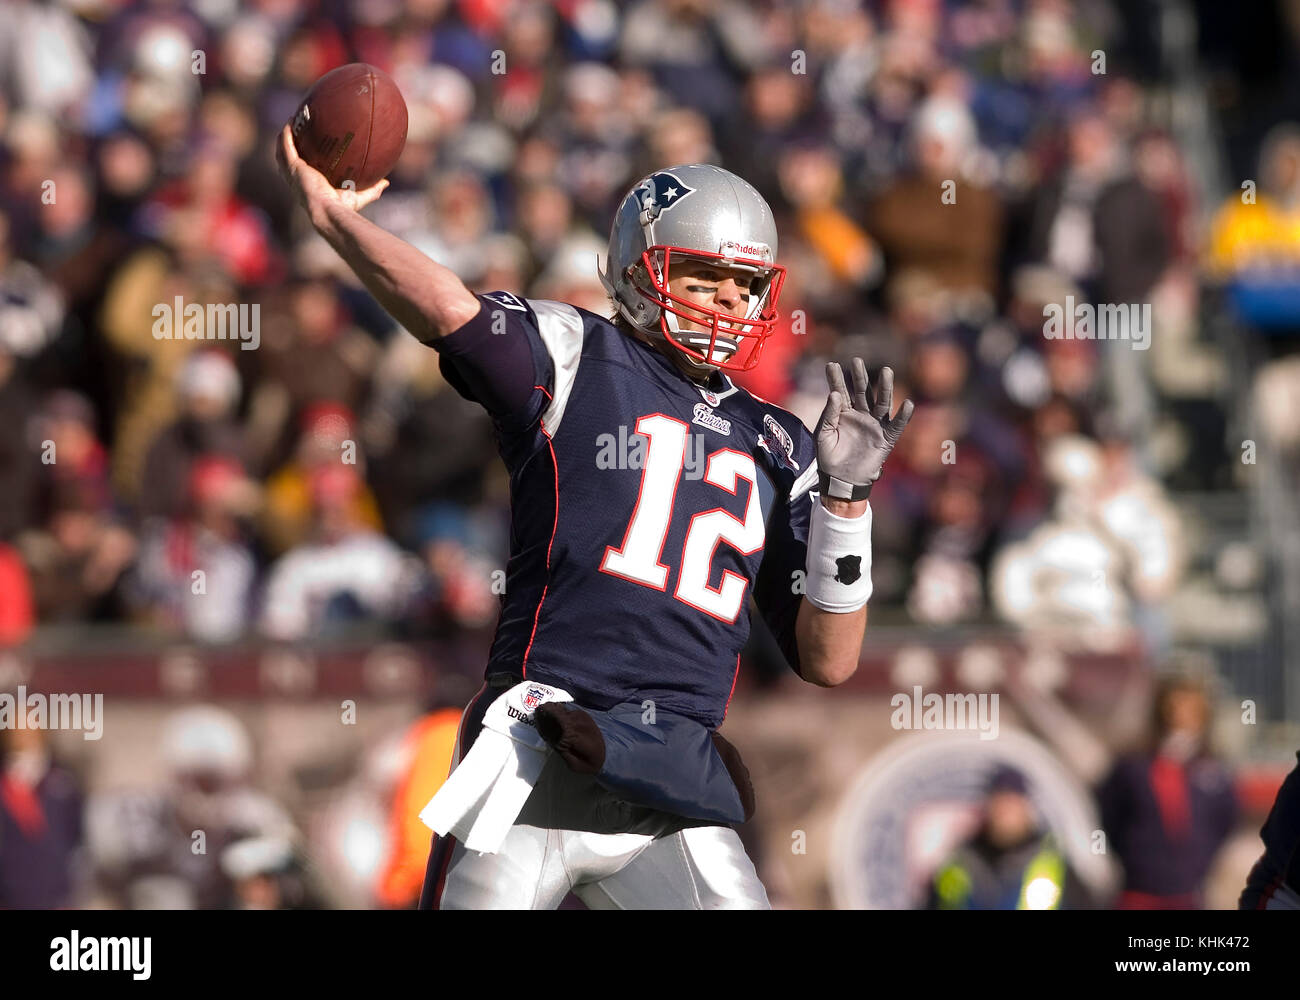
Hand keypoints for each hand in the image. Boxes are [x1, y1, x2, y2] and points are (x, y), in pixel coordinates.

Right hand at [276, 124, 387, 223]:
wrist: (330, 211)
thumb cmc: (343, 209)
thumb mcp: (359, 197)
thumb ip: (372, 190)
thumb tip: (386, 182)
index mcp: (310, 186)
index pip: (304, 172)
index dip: (303, 162)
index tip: (309, 151)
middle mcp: (299, 180)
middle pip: (289, 161)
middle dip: (290, 147)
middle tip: (296, 132)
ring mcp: (294, 174)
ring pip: (283, 152)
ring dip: (284, 138)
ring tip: (291, 123)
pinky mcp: (294, 167)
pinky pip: (286, 146)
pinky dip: (286, 135)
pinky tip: (291, 123)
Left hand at [815, 358, 912, 503]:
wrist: (841, 480)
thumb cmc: (829, 457)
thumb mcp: (823, 435)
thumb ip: (829, 414)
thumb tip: (835, 394)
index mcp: (843, 413)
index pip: (841, 391)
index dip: (836, 379)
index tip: (831, 364)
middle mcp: (861, 414)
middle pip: (862, 391)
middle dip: (860, 376)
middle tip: (856, 361)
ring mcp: (874, 425)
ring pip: (882, 402)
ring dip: (885, 387)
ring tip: (886, 371)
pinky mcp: (886, 438)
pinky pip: (896, 425)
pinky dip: (903, 416)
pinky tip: (908, 404)